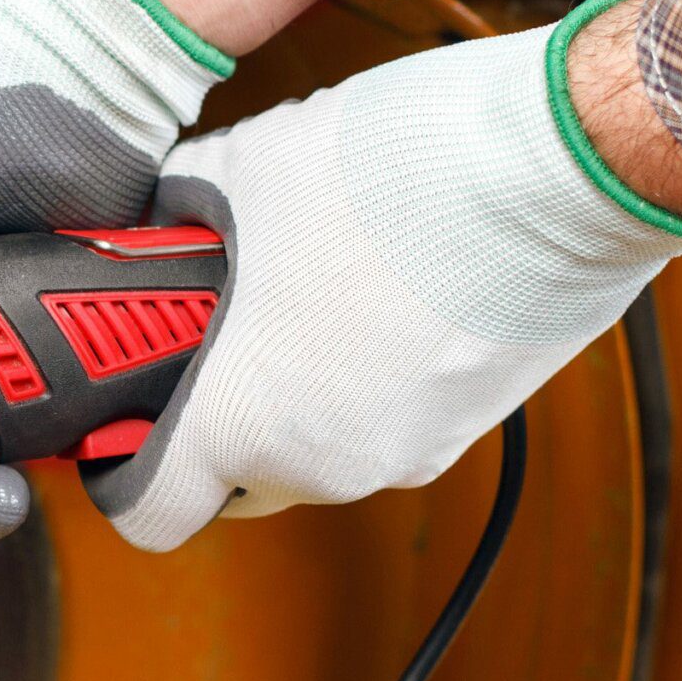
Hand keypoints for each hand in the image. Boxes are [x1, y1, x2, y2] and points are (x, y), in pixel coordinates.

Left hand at [90, 0, 681, 548]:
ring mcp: (401, 452)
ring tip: (295, 303)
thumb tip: (153, 224)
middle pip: (231, 483)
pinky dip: (355, 382)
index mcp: (244, 420)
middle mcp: (323, 462)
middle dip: (210, 423)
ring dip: (288, 396)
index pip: (149, 512)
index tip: (124, 425)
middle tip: (207, 348)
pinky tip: (363, 302)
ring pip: (309, 453)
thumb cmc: (400, 173)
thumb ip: (174, 221)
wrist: (557, 168)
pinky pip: (378, 425)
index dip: (123, 471)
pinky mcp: (461, 428)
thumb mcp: (236, 175)